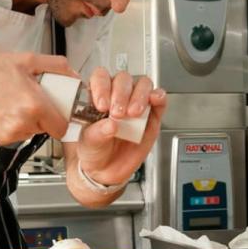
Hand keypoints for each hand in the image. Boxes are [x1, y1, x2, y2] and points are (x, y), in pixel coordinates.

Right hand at [0, 52, 78, 145]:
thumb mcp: (27, 60)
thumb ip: (56, 66)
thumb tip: (73, 75)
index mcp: (35, 105)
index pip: (62, 128)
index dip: (61, 119)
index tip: (57, 110)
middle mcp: (23, 124)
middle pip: (46, 130)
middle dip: (44, 117)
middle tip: (33, 100)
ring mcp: (9, 134)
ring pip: (30, 133)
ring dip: (28, 122)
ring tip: (15, 103)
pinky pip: (15, 135)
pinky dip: (13, 125)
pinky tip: (4, 110)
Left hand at [75, 68, 166, 184]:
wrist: (107, 171)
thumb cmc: (94, 151)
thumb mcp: (89, 143)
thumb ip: (97, 133)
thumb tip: (111, 124)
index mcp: (98, 96)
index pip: (101, 77)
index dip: (102, 86)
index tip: (102, 105)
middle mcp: (117, 96)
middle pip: (123, 79)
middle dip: (121, 93)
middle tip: (118, 113)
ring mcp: (136, 104)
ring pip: (142, 84)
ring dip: (139, 95)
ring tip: (133, 113)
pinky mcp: (152, 116)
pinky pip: (159, 100)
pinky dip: (159, 96)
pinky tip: (154, 100)